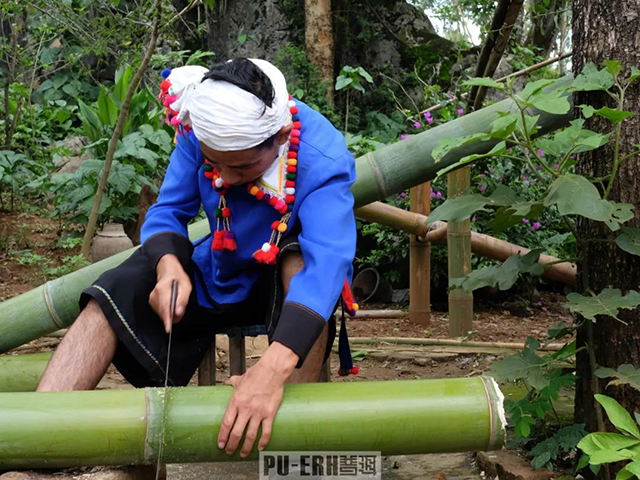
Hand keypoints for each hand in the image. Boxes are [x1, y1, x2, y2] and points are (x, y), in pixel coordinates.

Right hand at [149, 254, 191, 332]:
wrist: (168, 270)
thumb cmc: (178, 277)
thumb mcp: (186, 286)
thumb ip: (182, 300)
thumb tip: (178, 313)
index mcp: (163, 289)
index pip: (164, 307)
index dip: (167, 319)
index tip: (168, 328)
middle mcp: (155, 294)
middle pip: (162, 312)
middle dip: (172, 317)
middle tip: (180, 314)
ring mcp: (152, 298)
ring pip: (161, 313)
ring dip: (170, 314)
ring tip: (177, 307)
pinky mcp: (152, 301)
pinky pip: (160, 311)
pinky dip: (167, 311)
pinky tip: (171, 305)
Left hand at [217, 342, 298, 456]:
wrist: (272, 371)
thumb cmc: (256, 374)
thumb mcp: (240, 379)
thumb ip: (232, 383)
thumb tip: (227, 383)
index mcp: (236, 401)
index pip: (226, 424)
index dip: (222, 436)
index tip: (220, 444)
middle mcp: (246, 409)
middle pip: (236, 433)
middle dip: (232, 445)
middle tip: (229, 451)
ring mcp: (258, 412)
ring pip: (250, 435)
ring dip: (246, 447)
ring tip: (243, 454)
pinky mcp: (269, 413)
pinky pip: (266, 431)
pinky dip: (263, 441)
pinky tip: (260, 447)